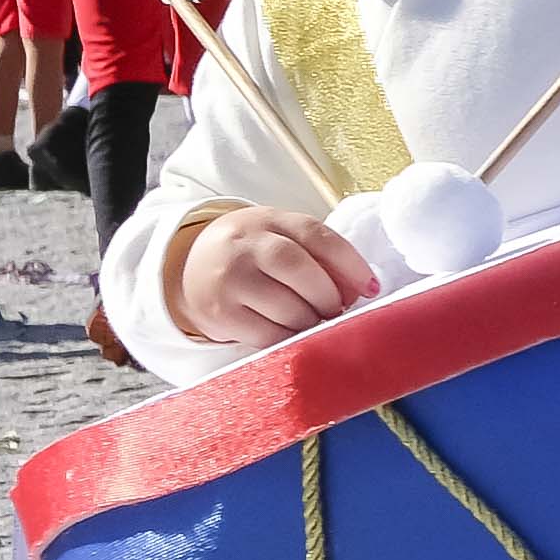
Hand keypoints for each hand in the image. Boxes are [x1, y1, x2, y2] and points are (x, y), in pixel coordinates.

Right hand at [166, 206, 378, 347]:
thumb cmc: (252, 256)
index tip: (371, 288)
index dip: (352, 264)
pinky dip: (289, 339)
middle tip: (334, 310)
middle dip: (328, 297)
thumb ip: (319, 256)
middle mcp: (245, 245)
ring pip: (287, 308)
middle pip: (299, 269)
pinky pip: (268, 335)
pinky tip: (291, 334)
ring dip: (311, 322)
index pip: (317, 235)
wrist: (188, 269)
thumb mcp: (281, 239)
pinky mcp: (220, 313)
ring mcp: (229, 279)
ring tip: (312, 321)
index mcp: (270, 221)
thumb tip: (361, 290)